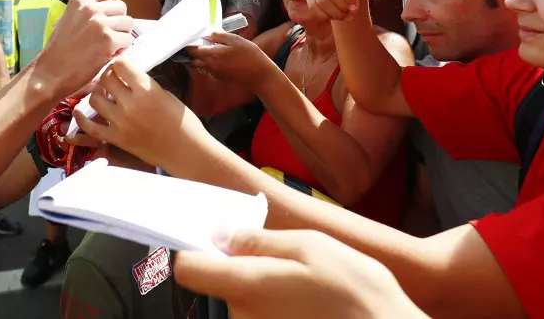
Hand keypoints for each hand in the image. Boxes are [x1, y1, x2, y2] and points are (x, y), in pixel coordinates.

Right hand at [34, 0, 134, 99]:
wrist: (51, 72)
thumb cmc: (60, 49)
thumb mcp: (68, 18)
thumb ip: (87, 9)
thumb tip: (110, 4)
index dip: (110, 3)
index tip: (105, 16)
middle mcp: (91, 8)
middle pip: (121, 6)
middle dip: (118, 21)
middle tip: (107, 35)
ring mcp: (100, 23)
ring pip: (128, 22)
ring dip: (122, 35)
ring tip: (109, 45)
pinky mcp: (108, 40)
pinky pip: (128, 40)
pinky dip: (122, 49)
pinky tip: (109, 54)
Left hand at [72, 58, 208, 170]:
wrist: (186, 150)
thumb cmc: (182, 122)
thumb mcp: (166, 94)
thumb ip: (145, 84)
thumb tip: (129, 75)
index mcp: (146, 89)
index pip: (121, 65)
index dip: (119, 62)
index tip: (120, 65)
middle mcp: (131, 103)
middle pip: (106, 79)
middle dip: (108, 75)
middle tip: (111, 77)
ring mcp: (121, 122)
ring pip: (95, 99)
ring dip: (97, 93)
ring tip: (102, 93)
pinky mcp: (117, 138)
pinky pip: (91, 127)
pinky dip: (82, 119)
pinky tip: (79, 111)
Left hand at [174, 229, 425, 318]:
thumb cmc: (355, 291)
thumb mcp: (310, 245)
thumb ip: (259, 240)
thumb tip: (221, 234)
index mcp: (247, 285)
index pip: (188, 269)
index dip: (193, 251)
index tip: (212, 240)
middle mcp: (243, 317)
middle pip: (219, 285)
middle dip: (240, 267)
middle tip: (282, 260)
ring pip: (242, 303)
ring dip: (262, 290)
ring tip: (304, 285)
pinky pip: (260, 318)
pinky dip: (275, 309)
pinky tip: (306, 305)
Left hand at [186, 32, 272, 87]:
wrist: (259, 74)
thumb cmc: (250, 55)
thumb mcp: (235, 40)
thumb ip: (219, 36)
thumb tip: (208, 35)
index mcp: (213, 55)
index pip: (192, 51)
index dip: (188, 45)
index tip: (187, 40)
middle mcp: (211, 66)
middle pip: (192, 61)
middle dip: (189, 54)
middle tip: (191, 46)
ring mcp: (215, 73)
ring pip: (200, 66)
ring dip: (199, 59)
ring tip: (205, 49)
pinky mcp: (220, 77)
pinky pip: (210, 70)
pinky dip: (209, 63)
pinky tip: (219, 57)